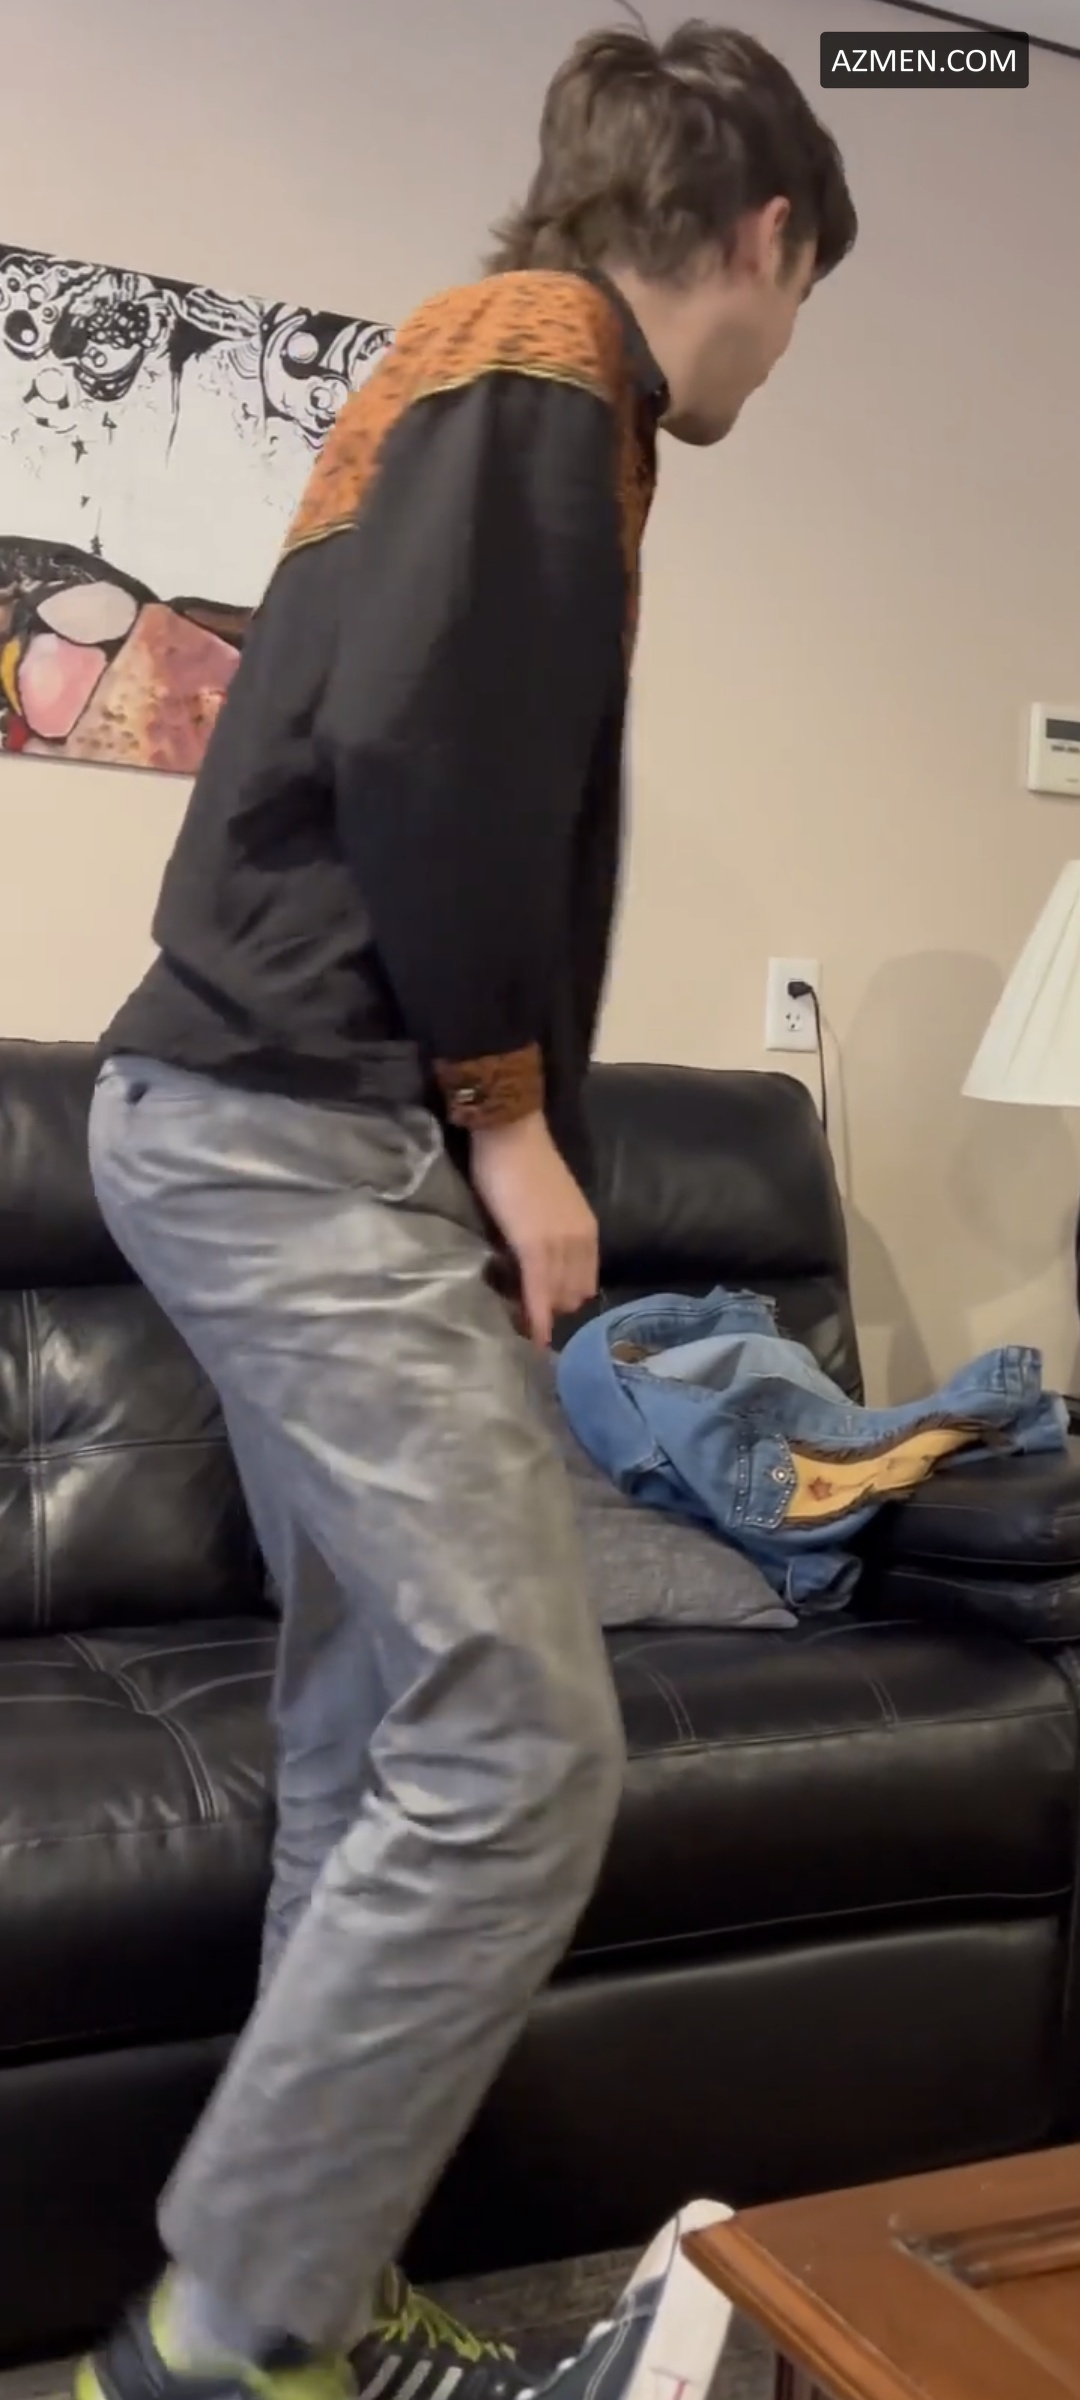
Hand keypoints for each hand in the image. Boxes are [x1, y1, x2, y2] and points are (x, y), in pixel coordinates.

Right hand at [471, 1113, 598, 1349]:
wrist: (512, 1135)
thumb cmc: (523, 1164)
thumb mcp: (546, 1207)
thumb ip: (547, 1235)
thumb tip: (534, 1263)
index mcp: (587, 1232)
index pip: (583, 1279)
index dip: (566, 1300)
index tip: (551, 1318)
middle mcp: (581, 1242)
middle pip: (572, 1292)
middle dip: (555, 1312)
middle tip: (532, 1328)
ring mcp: (560, 1246)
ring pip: (557, 1296)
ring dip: (544, 1317)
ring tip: (527, 1337)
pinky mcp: (535, 1247)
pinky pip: (539, 1291)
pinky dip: (537, 1317)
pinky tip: (535, 1339)